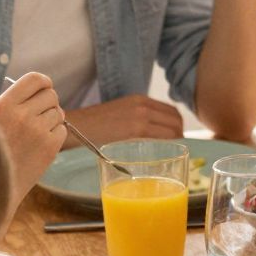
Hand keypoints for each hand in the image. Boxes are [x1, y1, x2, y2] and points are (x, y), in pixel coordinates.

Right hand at [0, 71, 65, 187]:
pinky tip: (39, 145)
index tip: (43, 88)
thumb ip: (15, 102)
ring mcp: (38, 131)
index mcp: (4, 105)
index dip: (43, 82)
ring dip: (52, 120)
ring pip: (59, 112)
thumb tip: (42, 86)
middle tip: (37, 116)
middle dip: (48, 103)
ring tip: (34, 134)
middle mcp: (21, 115)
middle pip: (51, 95)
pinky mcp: (51, 146)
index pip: (35, 79)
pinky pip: (63, 129)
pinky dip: (55, 135)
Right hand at [66, 95, 183, 142]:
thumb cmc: (95, 126)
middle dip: (181, 134)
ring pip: (173, 130)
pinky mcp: (134, 130)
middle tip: (176, 148)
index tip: (177, 138)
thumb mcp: (120, 114)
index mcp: (140, 100)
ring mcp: (140, 116)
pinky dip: (168, 146)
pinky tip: (163, 155)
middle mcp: (143, 105)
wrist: (75, 126)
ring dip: (177, 142)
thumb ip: (137, 118)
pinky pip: (162, 138)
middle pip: (176, 120)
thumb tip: (154, 134)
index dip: (178, 126)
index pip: (172, 111)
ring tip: (171, 153)